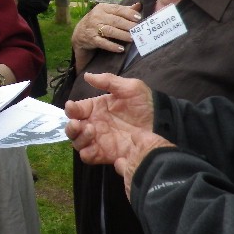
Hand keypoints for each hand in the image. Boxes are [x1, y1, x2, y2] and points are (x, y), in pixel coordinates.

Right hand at [64, 72, 172, 196]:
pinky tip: (93, 148)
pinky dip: (86, 154)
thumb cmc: (146, 103)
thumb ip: (108, 81)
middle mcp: (94, 124)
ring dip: (78, 138)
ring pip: (78, 142)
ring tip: (90, 132)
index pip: (76, 109)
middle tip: (79, 124)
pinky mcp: (106, 154)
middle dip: (70, 126)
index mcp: (96, 107)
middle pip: (72, 128)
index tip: (72, 108)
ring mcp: (99, 140)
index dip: (71, 109)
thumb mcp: (130, 88)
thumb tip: (87, 75)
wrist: (162, 125)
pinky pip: (88, 157)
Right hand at [71, 2, 141, 71]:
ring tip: (132, 38)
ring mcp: (93, 28)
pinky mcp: (91, 39)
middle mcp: (97, 16)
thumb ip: (123, 10)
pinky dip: (112, 46)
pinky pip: (103, 43)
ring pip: (110, 31)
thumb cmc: (99, 21)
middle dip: (128, 25)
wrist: (80, 32)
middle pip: (115, 21)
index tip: (139, 18)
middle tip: (138, 30)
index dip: (129, 13)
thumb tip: (139, 5)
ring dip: (122, 35)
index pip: (118, 9)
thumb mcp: (108, 13)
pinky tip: (121, 49)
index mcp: (102, 8)